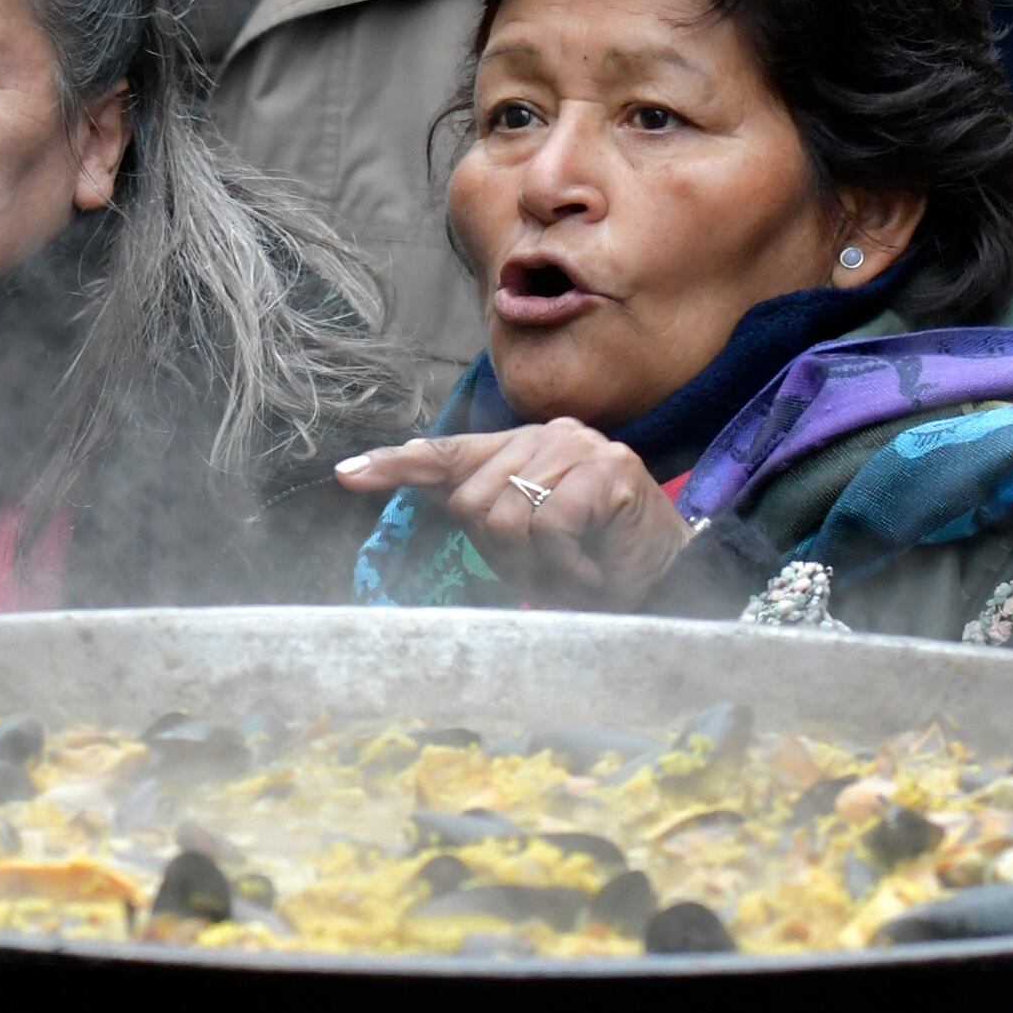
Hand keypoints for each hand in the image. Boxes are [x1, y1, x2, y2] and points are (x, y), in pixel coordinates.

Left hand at [334, 423, 695, 609]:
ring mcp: (576, 448)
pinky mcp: (606, 469)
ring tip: (571, 566)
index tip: (346, 474)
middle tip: (544, 566)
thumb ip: (484, 520)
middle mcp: (543, 437)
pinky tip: (592, 564)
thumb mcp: (525, 543)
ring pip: (507, 514)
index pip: (446, 453)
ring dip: (535, 561)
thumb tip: (434, 503)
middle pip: (471, 500)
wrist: (666, 574)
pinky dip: (566, 561)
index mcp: (516, 451)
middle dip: (499, 550)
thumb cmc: (591, 560)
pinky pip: (550, 524)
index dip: (395, 464)